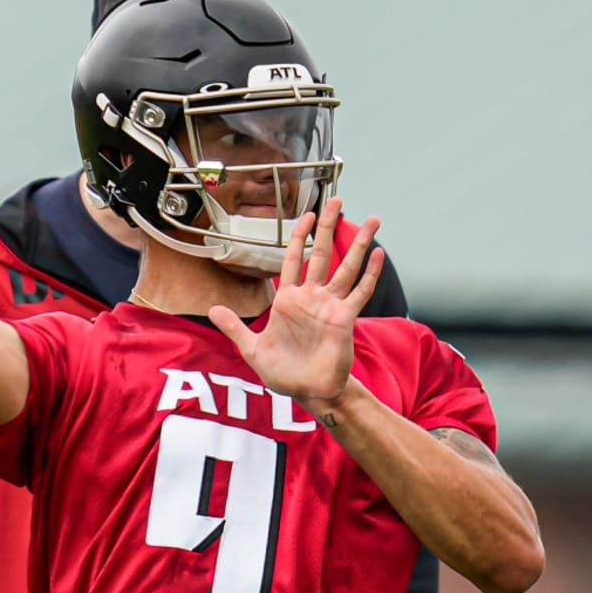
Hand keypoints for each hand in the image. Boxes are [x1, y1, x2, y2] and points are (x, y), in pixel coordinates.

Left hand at [208, 197, 382, 417]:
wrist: (309, 392)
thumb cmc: (283, 373)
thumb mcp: (252, 349)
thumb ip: (235, 328)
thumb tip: (212, 309)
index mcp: (288, 300)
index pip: (292, 259)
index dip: (299, 236)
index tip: (307, 214)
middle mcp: (311, 297)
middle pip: (322, 253)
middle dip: (329, 226)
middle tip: (337, 200)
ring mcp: (330, 306)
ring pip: (346, 267)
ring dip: (359, 244)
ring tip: (373, 220)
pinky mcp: (345, 319)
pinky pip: (359, 292)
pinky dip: (369, 274)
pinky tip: (379, 255)